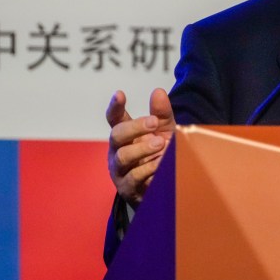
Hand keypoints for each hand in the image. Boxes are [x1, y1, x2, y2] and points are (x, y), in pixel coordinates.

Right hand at [106, 88, 175, 206]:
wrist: (164, 188)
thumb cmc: (160, 155)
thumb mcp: (164, 132)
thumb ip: (161, 113)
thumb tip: (158, 91)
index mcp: (125, 134)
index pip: (114, 118)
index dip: (114, 107)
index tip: (119, 94)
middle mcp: (118, 150)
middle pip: (117, 135)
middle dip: (135, 127)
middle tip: (154, 122)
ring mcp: (120, 170)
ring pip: (123, 156)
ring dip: (142, 149)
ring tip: (161, 144)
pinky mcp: (127, 188)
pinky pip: (133, 177)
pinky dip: (147, 169)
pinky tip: (160, 164)